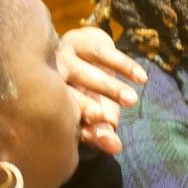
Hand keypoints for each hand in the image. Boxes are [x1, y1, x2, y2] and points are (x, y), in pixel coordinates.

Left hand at [57, 27, 147, 154]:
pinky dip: (122, 65)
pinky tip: (141, 78)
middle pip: (67, 94)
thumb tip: (116, 148)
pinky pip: (101, 52)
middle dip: (86, 106)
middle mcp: (49, 79)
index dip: (79, 127)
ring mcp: (63, 57)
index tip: (100, 136)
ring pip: (85, 72)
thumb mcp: (93, 117)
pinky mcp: (78, 39)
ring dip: (109, 87)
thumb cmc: (85, 95)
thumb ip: (103, 134)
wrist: (77, 53)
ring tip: (132, 101)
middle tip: (106, 118)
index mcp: (47, 101)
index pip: (61, 117)